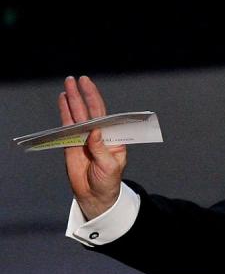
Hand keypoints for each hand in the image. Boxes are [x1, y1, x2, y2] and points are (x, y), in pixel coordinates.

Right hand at [60, 75, 126, 218]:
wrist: (95, 195)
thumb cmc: (108, 181)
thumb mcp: (109, 167)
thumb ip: (101, 150)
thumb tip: (94, 132)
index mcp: (113, 137)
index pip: (106, 115)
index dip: (99, 101)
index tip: (93, 88)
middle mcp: (99, 134)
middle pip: (91, 110)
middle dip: (84, 94)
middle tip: (78, 79)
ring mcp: (85, 137)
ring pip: (78, 115)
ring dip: (73, 99)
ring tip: (68, 83)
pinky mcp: (73, 142)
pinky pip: (68, 125)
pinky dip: (65, 112)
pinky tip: (63, 100)